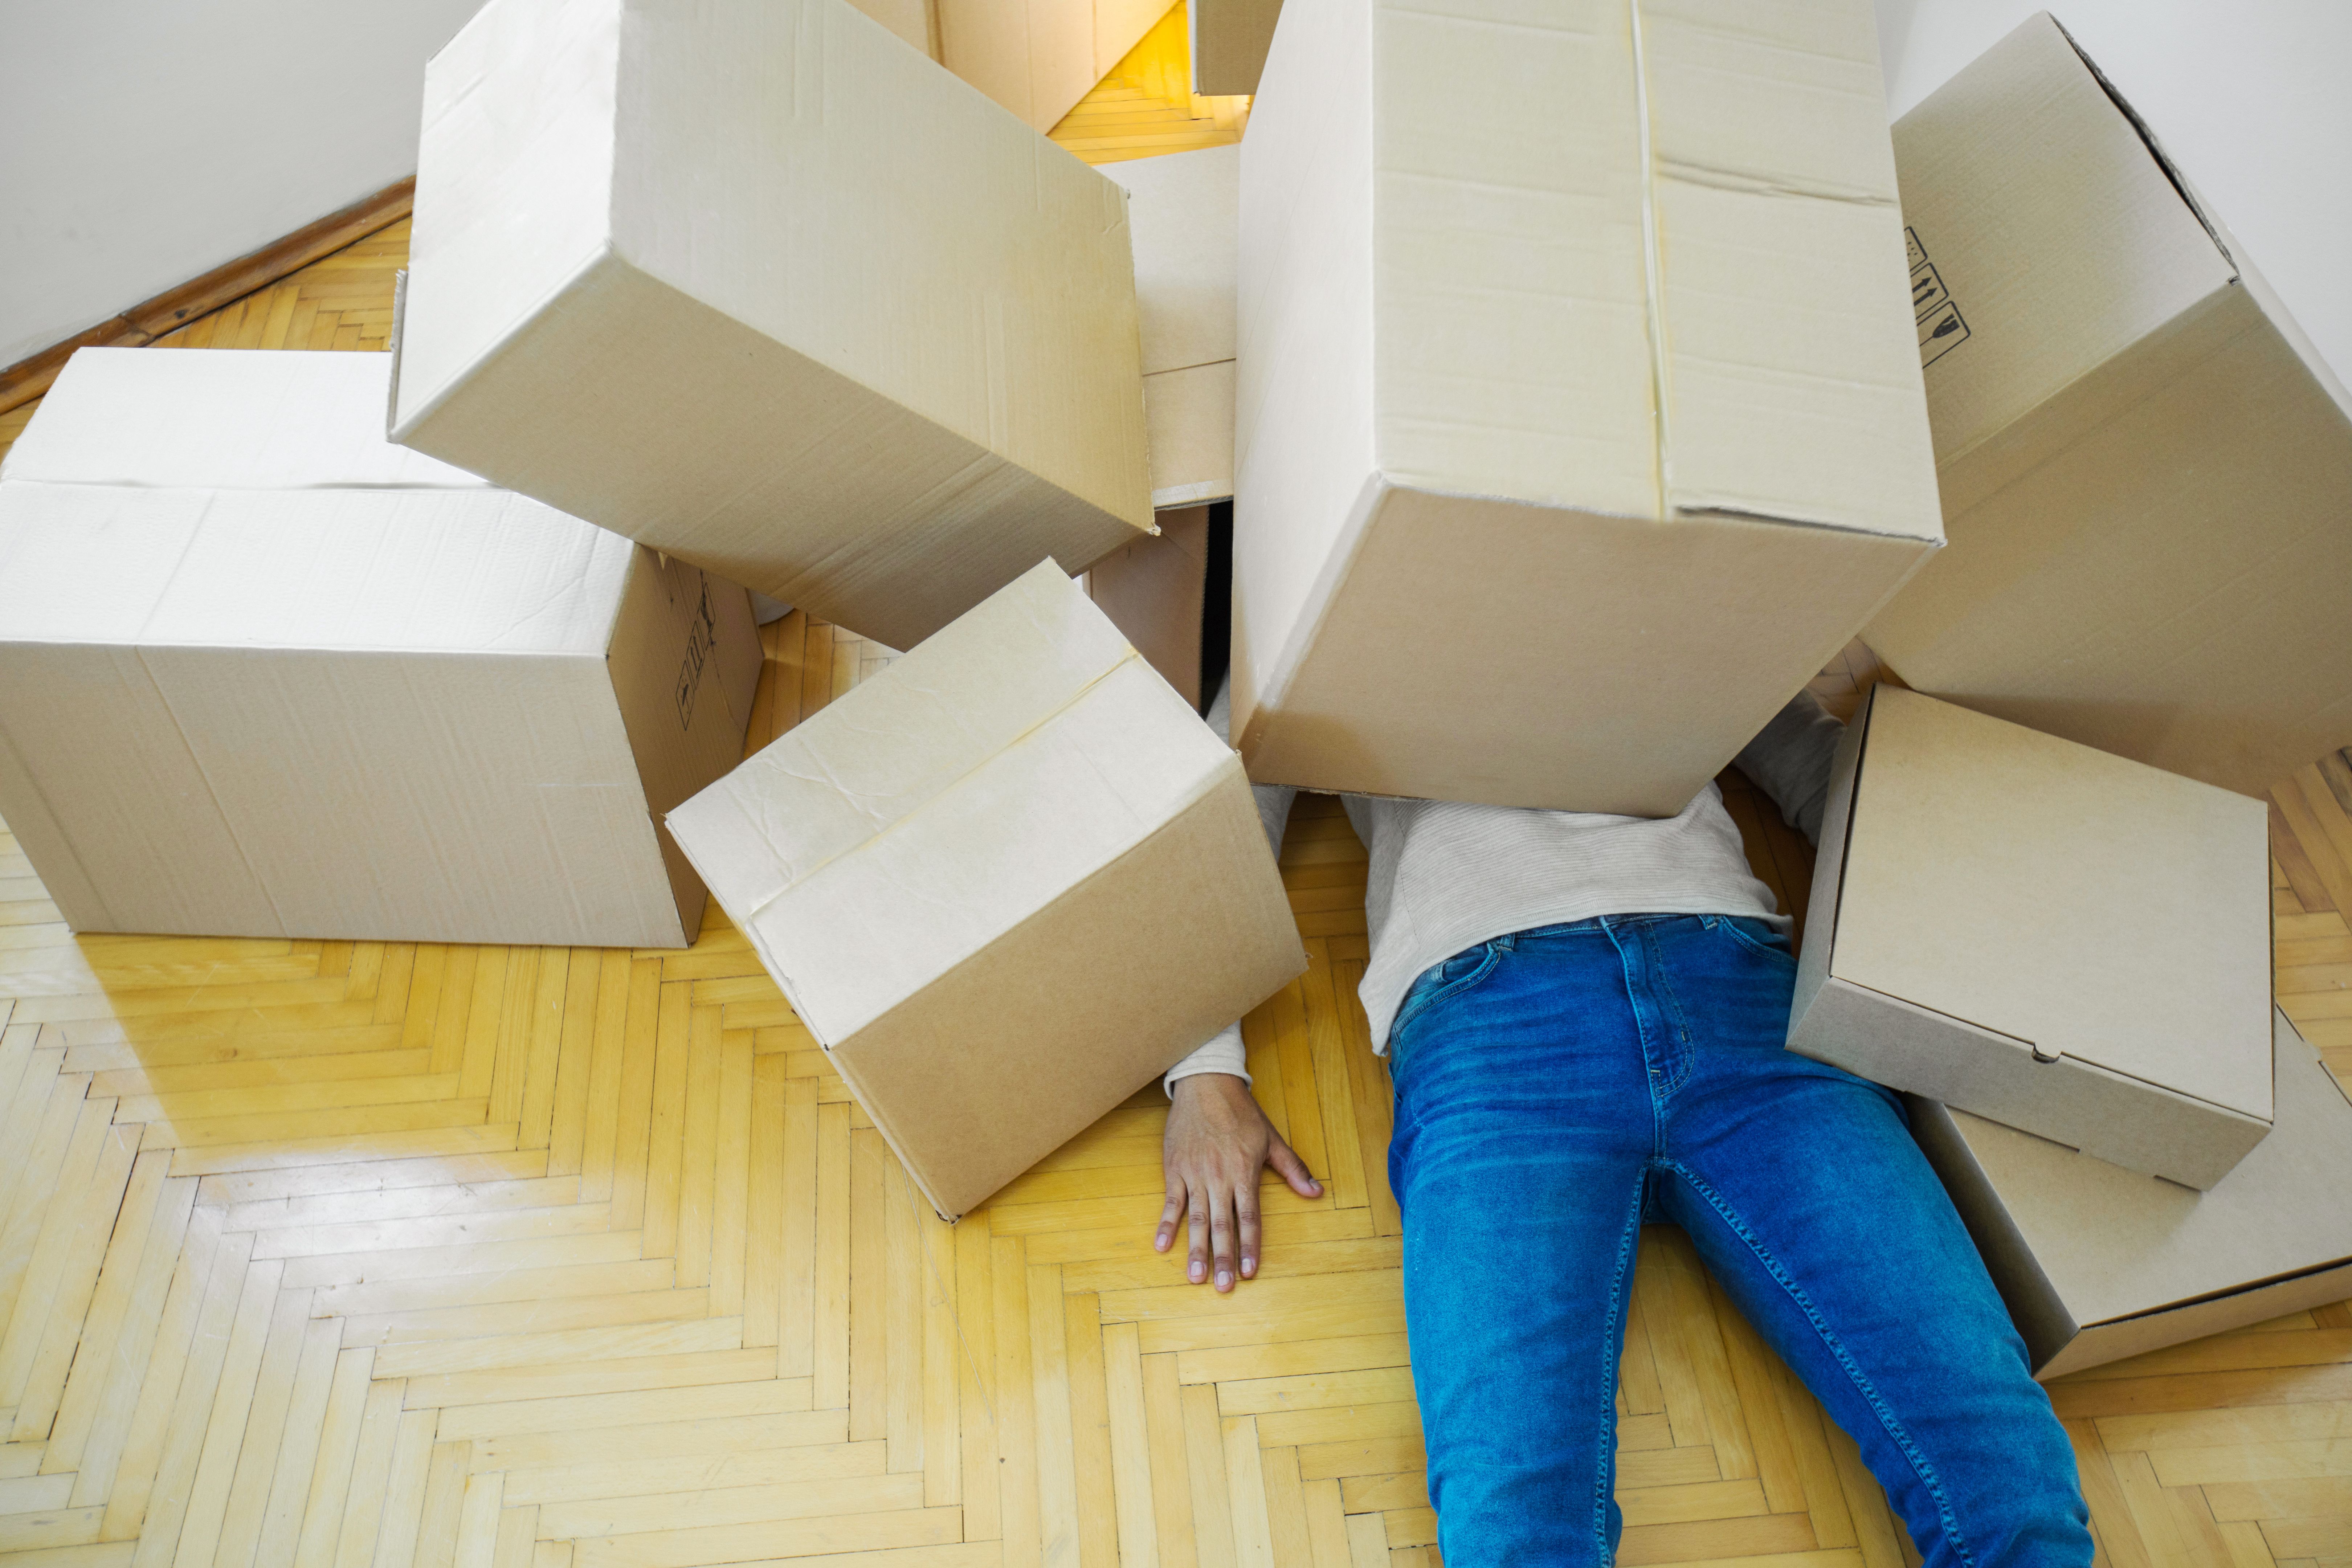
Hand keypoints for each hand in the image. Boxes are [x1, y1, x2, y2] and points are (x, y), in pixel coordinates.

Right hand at [1157, 1073, 1321, 1290]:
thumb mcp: (1272, 1139)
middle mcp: (1219, 1178)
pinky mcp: (1174, 1169)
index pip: (1249, 1218)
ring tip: (1195, 1277)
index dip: (1250, 1246)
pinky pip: (1171, 1201)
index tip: (1250, 1271)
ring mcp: (1194, 1175)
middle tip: (1223, 1287)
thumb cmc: (1242, 1113)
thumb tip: (1316, 1192)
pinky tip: (1162, 1246)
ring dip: (1195, 1250)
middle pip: (1221, 1225)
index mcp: (1244, 1173)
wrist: (1206, 1085)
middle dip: (1223, 1257)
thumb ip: (1293, 1168)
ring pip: (1195, 1219)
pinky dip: (1166, 1224)